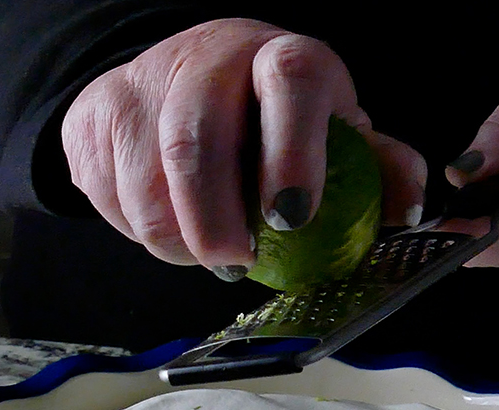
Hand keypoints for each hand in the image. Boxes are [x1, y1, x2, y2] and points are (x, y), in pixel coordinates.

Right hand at [61, 18, 426, 277]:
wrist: (186, 80)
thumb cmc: (274, 120)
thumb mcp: (334, 132)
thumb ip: (378, 167)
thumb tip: (406, 212)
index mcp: (281, 56)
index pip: (291, 84)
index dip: (292, 154)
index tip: (292, 220)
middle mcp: (207, 57)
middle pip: (194, 142)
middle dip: (213, 224)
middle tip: (234, 263)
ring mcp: (140, 81)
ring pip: (144, 184)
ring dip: (175, 240)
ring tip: (206, 248)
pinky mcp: (93, 114)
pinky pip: (106, 196)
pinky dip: (138, 230)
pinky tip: (169, 223)